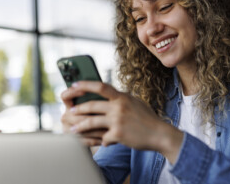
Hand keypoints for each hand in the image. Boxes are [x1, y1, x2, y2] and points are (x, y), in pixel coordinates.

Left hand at [64, 81, 183, 162]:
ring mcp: (118, 120)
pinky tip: (102, 142)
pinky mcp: (118, 134)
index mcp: (122, 97)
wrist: (159, 134)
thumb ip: (121, 99)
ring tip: (72, 129)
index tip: (74, 85)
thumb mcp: (135, 103)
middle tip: (70, 111)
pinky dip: (102, 141)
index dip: (85, 85)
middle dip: (78, 109)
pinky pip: (103, 138)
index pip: (101, 87)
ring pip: (92, 122)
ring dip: (79, 126)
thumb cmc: (148, 119)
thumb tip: (109, 94)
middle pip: (92, 105)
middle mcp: (119, 107)